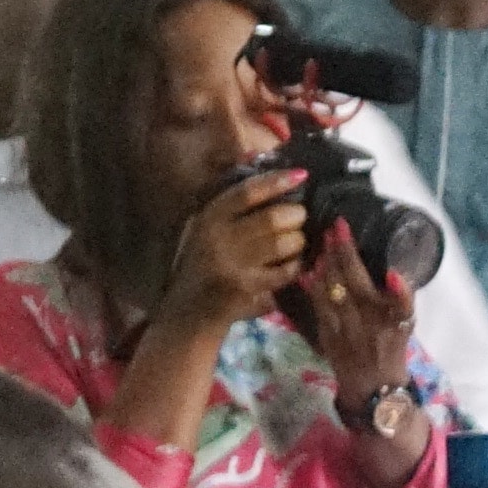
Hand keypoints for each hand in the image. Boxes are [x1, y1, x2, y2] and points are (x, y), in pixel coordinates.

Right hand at [151, 162, 317, 351]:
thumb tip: (266, 172)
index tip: (301, 174)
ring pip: (281, 243)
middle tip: (300, 216)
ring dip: (298, 241)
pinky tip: (295, 264)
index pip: (247, 192)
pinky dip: (295, 266)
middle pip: (271, 218)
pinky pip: (283, 271)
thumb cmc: (200, 268)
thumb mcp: (203, 231)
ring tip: (298, 240)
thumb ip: (230, 207)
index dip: (276, 181)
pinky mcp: (245, 288)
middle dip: (295, 215)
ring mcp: (232, 265)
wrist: (186, 314)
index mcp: (208, 218)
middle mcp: (217, 238)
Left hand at [282, 217, 415, 396]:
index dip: (358, 253)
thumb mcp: (406, 322)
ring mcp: (346, 329)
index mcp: (390, 315)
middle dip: (339, 251)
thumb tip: (392, 270)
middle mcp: (368, 320)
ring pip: (331, 291)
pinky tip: (307, 272)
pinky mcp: (328, 336)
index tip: (348, 229)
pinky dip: (312, 288)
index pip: (373, 277)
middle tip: (332, 229)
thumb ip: (401, 296)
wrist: (374, 387)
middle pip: (350, 280)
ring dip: (324, 265)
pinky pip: (318, 308)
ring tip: (320, 244)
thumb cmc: (392, 347)